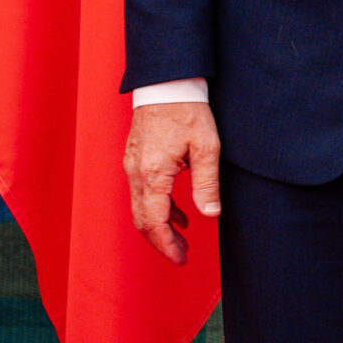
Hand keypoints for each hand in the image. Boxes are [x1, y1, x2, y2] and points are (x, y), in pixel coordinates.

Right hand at [123, 101, 221, 264]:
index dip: (166, 245)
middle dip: (161, 242)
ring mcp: (133, 165)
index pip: (154, 222)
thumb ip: (207, 183)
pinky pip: (142, 192)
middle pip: (142, 220)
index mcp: (153, 173)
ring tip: (181, 240)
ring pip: (140, 207)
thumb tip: (210, 214)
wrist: (167, 82)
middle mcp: (136, 172)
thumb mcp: (206, 147)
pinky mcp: (135, 158)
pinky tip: (178, 213)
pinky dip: (158, 208)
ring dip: (160, 226)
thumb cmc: (188, 110)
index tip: (180, 259)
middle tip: (181, 256)